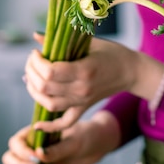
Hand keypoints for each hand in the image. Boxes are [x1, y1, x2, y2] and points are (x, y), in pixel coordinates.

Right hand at [1, 111, 119, 163]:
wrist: (95, 145)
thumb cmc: (85, 137)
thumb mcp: (74, 141)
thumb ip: (57, 149)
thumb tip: (39, 154)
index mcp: (36, 132)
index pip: (16, 142)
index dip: (22, 152)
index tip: (36, 158)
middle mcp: (32, 145)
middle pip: (10, 156)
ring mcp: (35, 160)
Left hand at [23, 33, 163, 131]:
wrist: (132, 71)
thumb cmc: (112, 53)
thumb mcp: (89, 41)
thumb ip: (63, 40)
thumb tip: (36, 37)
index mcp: (84, 70)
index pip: (49, 72)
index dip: (36, 62)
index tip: (36, 52)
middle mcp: (81, 89)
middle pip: (45, 87)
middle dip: (31, 72)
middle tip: (32, 61)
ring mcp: (82, 101)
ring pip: (48, 104)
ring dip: (34, 91)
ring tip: (31, 77)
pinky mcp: (83, 108)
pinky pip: (64, 123)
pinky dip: (50, 127)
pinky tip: (37, 124)